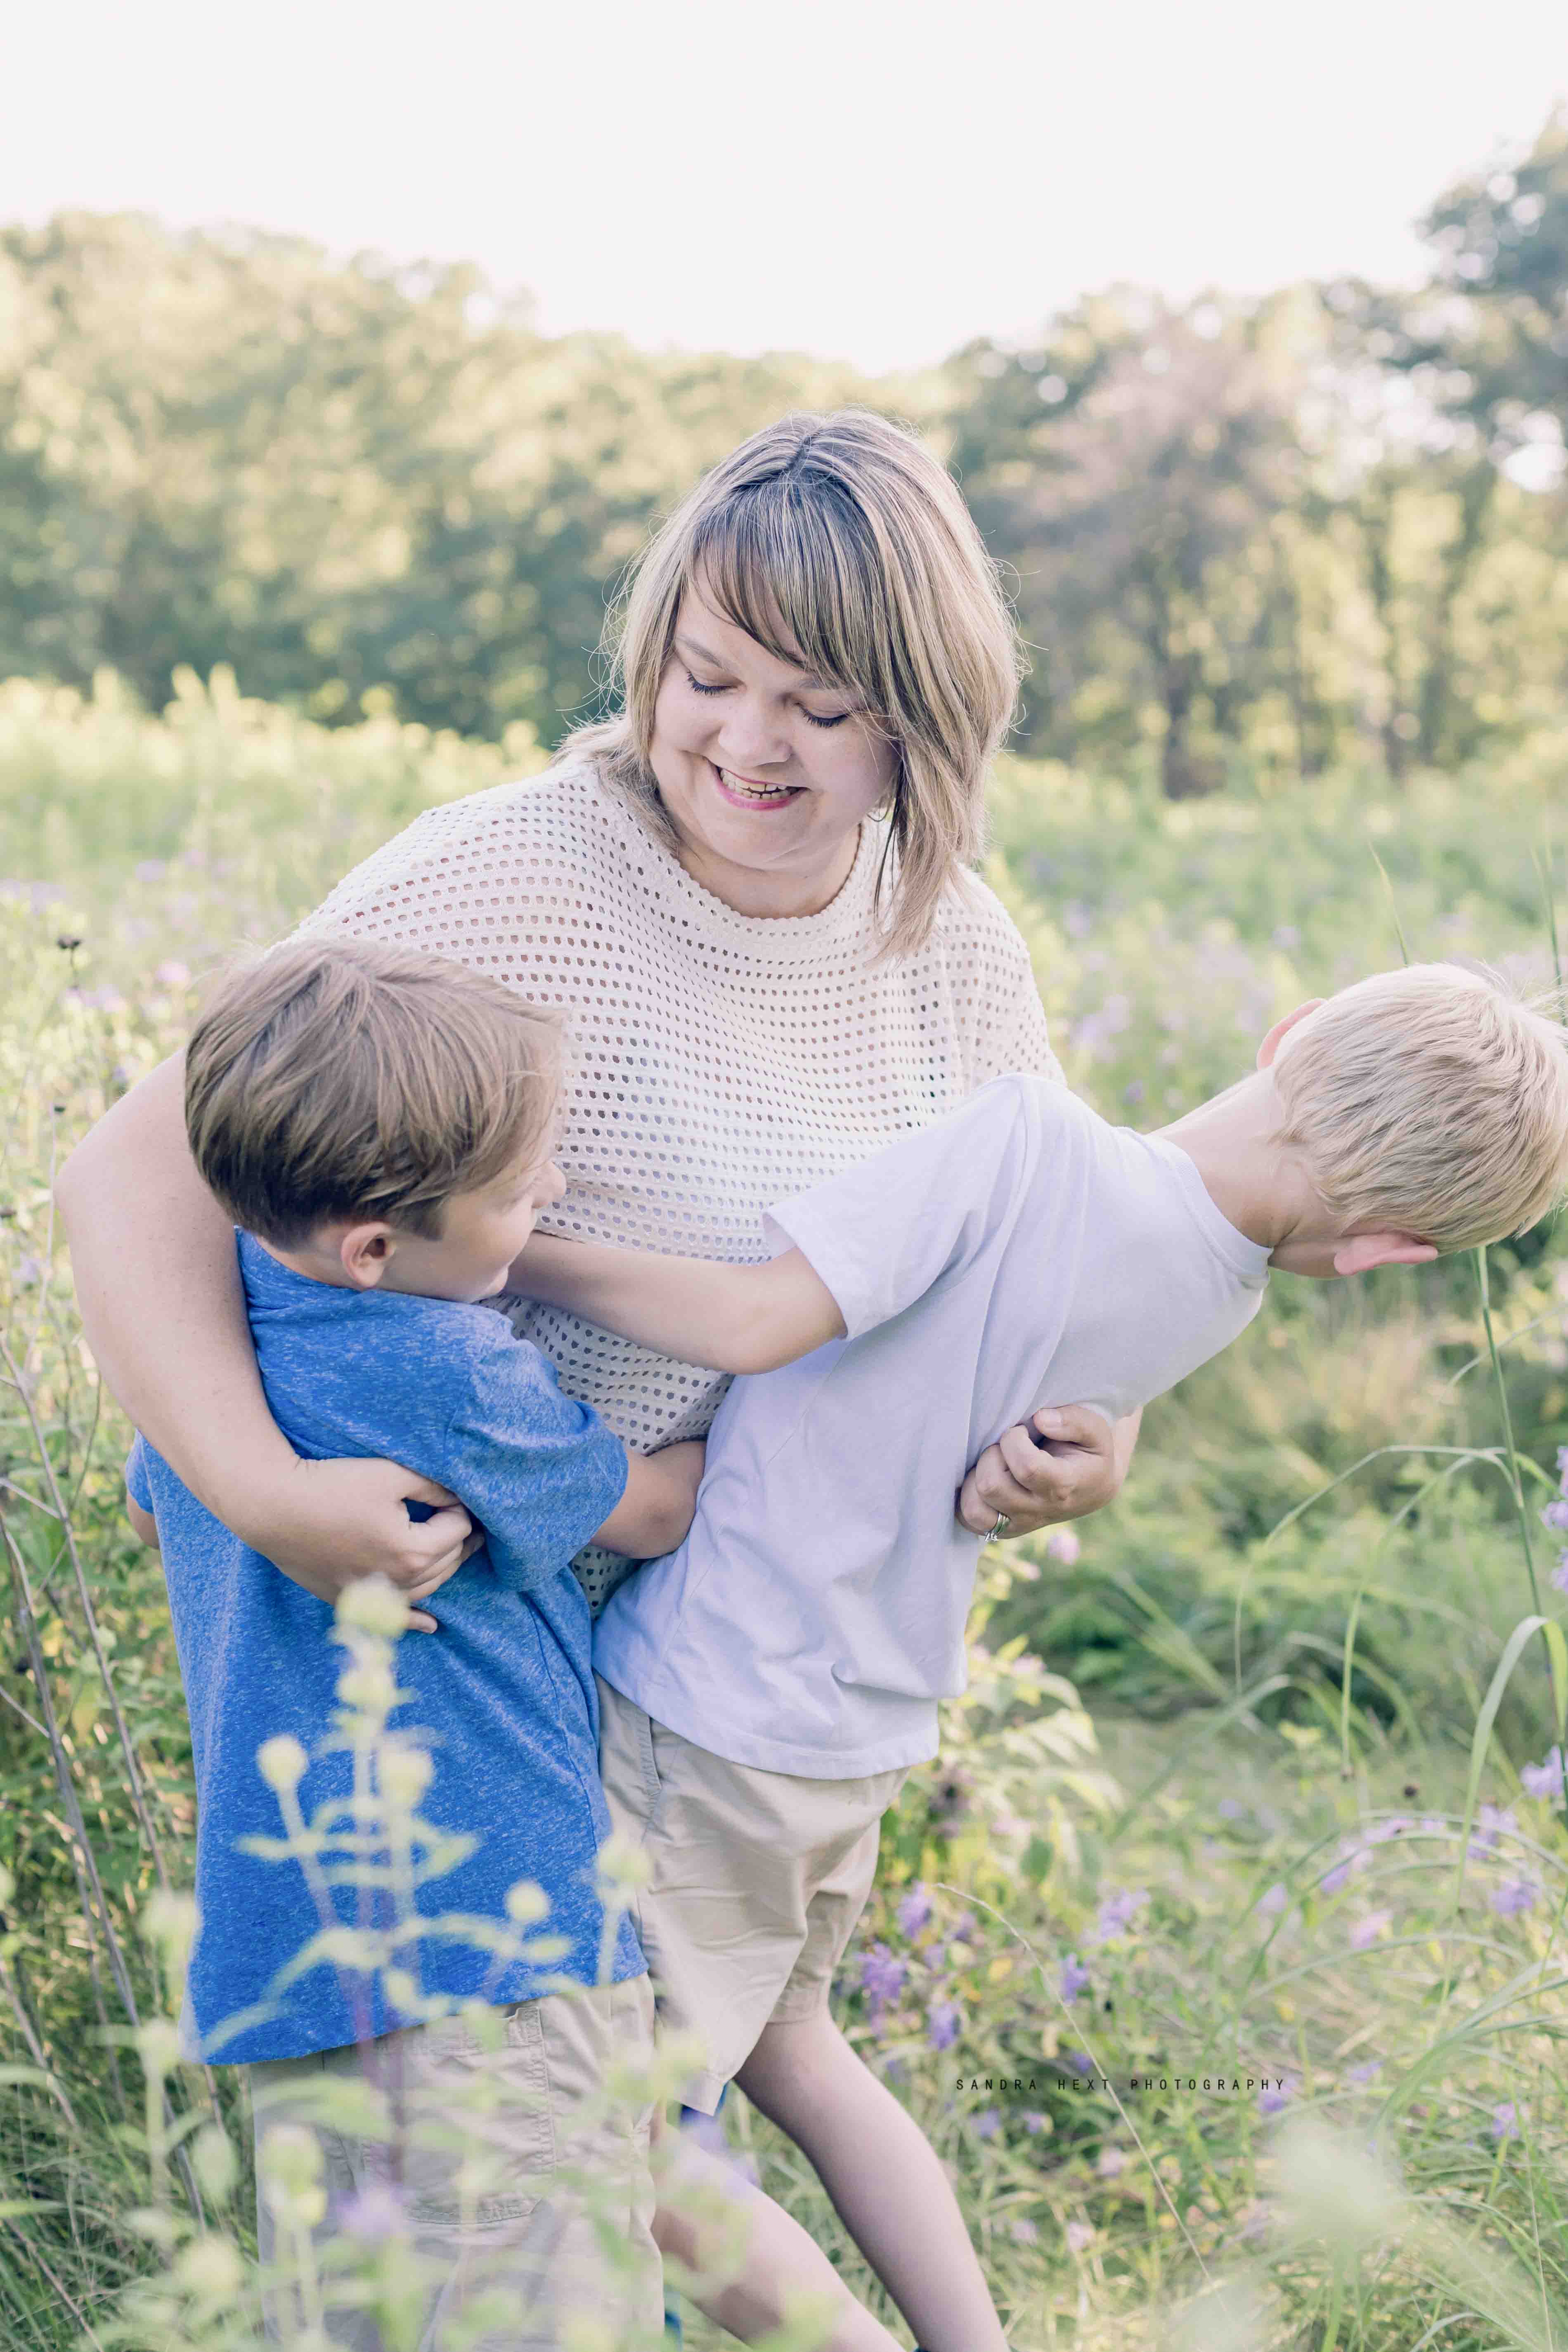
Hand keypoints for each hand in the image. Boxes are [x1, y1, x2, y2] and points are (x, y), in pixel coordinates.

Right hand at [232, 1455, 478, 1632]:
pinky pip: (390, 1617)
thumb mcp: (391, 1474)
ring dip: (444, 1567)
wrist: (274, 1507)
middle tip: (460, 1517)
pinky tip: (431, 1625)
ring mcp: (371, 1597)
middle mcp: (397, 1582)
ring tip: (454, 1550)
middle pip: (447, 1561)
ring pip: (427, 1587)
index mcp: (412, 1552)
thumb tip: (456, 1498)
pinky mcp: (348, 1598)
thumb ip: (433, 1487)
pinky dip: (415, 1621)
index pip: (458, 1530)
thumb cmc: (333, 1486)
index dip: (458, 1507)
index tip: (449, 1493)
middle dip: (457, 1538)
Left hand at [956, 1404, 1139, 1537]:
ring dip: (975, 1478)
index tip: (1021, 1430)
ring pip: (974, 1509)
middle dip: (991, 1455)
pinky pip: (970, 1521)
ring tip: (994, 1465)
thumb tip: (1040, 1420)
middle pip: (992, 1486)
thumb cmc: (1089, 1452)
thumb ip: (1073, 1421)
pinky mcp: (1003, 1531)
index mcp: (1063, 1486)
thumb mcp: (1095, 1431)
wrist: (1092, 1487)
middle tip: (1005, 1446)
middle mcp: (1038, 1510)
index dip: (1014, 1440)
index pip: (1027, 1468)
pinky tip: (984, 1478)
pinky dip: (968, 1498)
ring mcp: (1019, 1524)